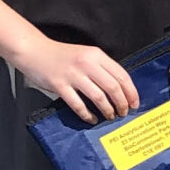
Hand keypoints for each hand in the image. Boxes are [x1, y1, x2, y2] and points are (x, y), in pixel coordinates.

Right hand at [20, 37, 138, 121]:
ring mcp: (73, 75)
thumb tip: (119, 88)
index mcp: (96, 55)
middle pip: (113, 87)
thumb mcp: (86, 54)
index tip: (135, 103)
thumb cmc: (61, 55)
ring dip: (107, 110)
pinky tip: (91, 119)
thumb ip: (101, 67)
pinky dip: (87, 114)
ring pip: (99, 97)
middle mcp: (87, 64)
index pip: (121, 75)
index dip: (131, 91)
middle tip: (124, 112)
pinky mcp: (59, 85)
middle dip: (122, 103)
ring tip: (110, 116)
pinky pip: (78, 104)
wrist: (34, 51)